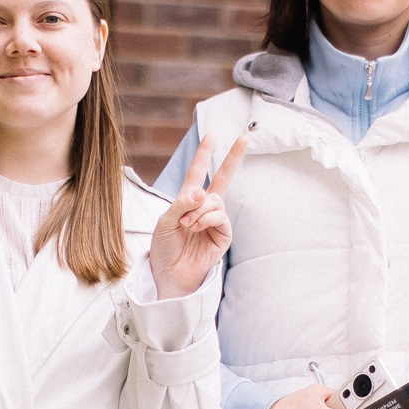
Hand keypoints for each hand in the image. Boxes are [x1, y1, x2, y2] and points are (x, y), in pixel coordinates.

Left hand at [150, 136, 246, 299]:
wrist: (170, 273)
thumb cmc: (164, 248)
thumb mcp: (165, 221)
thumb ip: (182, 203)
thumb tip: (203, 192)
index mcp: (188, 200)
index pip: (198, 172)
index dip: (204, 154)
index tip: (211, 136)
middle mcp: (204, 207)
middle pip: (223, 177)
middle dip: (232, 157)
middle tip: (244, 138)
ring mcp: (215, 220)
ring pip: (215, 200)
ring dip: (198, 210)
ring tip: (187, 225)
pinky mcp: (223, 234)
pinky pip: (219, 216)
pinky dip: (206, 219)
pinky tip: (196, 228)